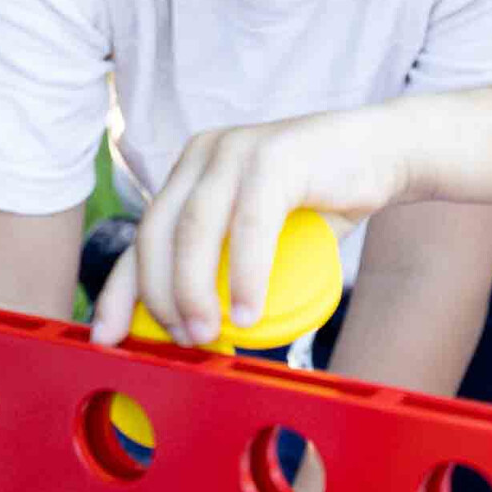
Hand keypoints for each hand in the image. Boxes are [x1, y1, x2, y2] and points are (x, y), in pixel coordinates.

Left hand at [89, 104, 413, 347]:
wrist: (384, 154)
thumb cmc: (322, 202)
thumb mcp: (261, 236)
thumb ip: (226, 266)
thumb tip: (191, 333)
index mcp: (191, 173)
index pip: (142, 236)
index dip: (120, 288)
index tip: (107, 335)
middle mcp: (204, 155)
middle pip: (158, 232)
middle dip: (159, 295)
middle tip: (181, 341)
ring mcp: (237, 150)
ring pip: (195, 229)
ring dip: (194, 290)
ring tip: (208, 334)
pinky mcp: (275, 156)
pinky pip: (250, 225)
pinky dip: (244, 275)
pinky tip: (247, 311)